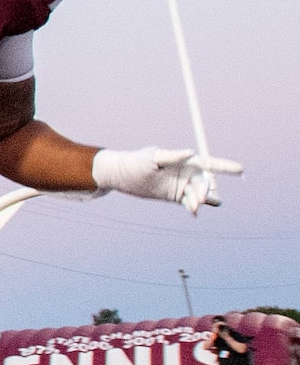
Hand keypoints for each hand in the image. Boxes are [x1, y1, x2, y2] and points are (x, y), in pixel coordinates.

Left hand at [91, 146, 241, 213]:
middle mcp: (186, 173)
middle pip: (204, 183)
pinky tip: (194, 212)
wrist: (121, 175)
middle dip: (204, 190)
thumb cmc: (137, 161)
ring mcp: (181, 186)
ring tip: (195, 207)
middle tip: (199, 199)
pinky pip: (189, 203)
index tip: (241, 170)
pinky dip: (193, 208)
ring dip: (200, 201)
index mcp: (184, 161)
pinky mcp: (175, 197)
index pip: (209, 164)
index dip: (225, 167)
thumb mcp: (152, 158)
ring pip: (199, 195)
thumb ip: (172, 155)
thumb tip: (191, 152)